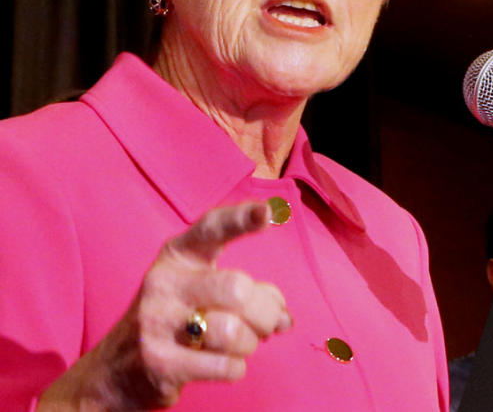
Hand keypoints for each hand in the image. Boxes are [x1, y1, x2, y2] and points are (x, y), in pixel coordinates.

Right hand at [38, 202, 292, 409]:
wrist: (114, 372)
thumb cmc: (175, 322)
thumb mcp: (200, 291)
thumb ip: (247, 292)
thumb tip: (284, 317)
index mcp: (178, 257)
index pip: (212, 229)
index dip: (241, 219)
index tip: (267, 213)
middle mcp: (164, 283)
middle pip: (238, 289)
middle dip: (265, 313)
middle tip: (267, 325)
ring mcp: (157, 323)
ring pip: (234, 332)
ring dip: (250, 344)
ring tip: (239, 345)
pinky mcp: (160, 363)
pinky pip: (226, 366)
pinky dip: (235, 368)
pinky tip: (221, 364)